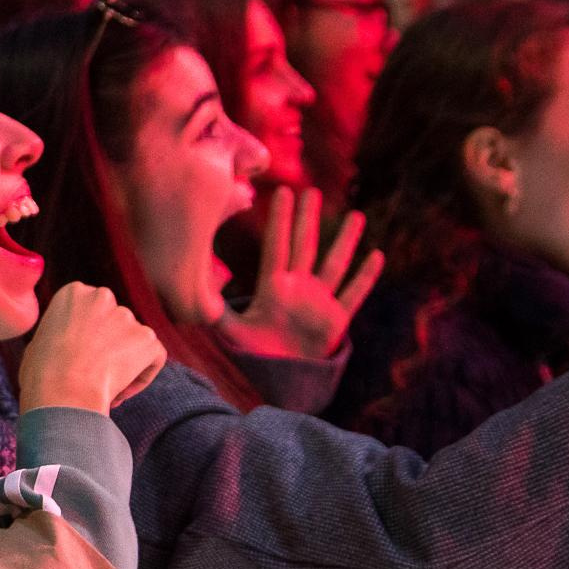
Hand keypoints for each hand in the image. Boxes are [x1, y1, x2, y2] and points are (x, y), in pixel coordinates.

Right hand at [18, 283, 166, 414]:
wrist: (62, 391)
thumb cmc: (41, 374)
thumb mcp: (39, 343)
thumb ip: (60, 335)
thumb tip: (67, 346)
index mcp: (73, 293)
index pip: (89, 310)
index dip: (86, 337)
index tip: (78, 359)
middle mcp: (102, 296)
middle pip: (113, 321)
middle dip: (108, 345)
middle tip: (94, 373)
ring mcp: (127, 315)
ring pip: (133, 340)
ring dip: (123, 361)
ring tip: (103, 388)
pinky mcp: (147, 337)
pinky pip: (153, 356)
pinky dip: (143, 375)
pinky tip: (122, 393)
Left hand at [217, 188, 384, 360]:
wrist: (282, 377)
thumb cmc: (257, 352)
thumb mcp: (233, 332)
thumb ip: (216, 313)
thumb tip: (193, 297)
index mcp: (273, 286)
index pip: (277, 246)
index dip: (280, 220)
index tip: (283, 192)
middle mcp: (298, 287)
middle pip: (304, 246)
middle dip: (308, 220)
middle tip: (312, 192)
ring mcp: (319, 300)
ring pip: (334, 264)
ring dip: (345, 242)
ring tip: (356, 216)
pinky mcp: (336, 318)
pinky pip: (353, 294)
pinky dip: (365, 277)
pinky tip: (376, 256)